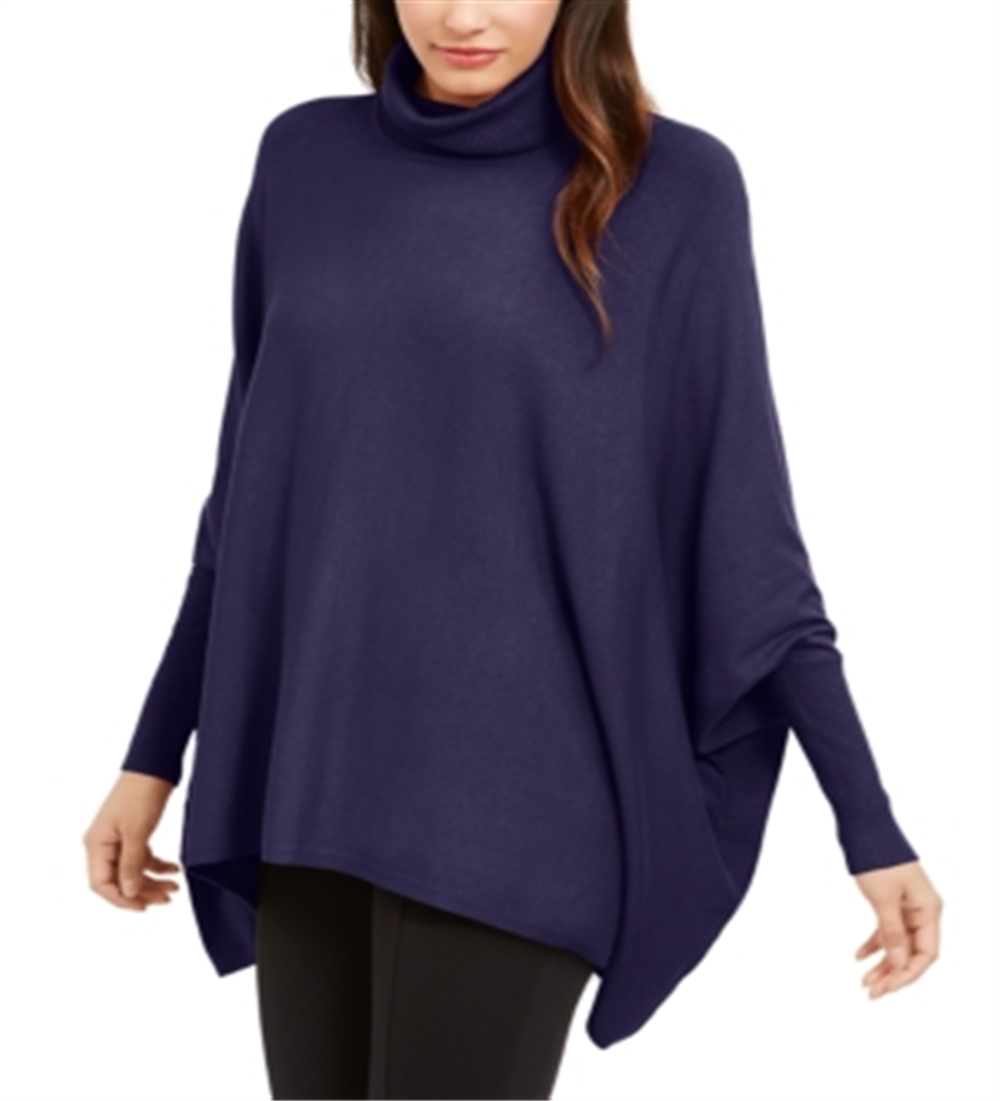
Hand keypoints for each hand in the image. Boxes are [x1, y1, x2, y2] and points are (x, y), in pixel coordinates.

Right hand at [82, 770, 181, 910]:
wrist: (155, 764)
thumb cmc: (141, 792)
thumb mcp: (136, 831)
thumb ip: (131, 864)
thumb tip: (128, 892)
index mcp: (97, 844)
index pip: (102, 884)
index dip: (122, 899)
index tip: (144, 907)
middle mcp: (104, 844)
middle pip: (119, 880)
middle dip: (142, 892)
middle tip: (166, 899)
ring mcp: (118, 838)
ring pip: (132, 870)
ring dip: (152, 881)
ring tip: (174, 887)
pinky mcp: (134, 832)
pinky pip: (142, 857)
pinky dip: (157, 865)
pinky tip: (174, 869)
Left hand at [852, 860, 941, 998]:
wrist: (864, 824)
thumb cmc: (877, 856)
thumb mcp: (884, 898)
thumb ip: (892, 932)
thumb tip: (900, 962)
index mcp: (929, 909)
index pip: (926, 954)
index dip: (907, 974)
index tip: (886, 987)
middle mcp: (923, 910)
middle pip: (913, 952)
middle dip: (893, 973)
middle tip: (871, 990)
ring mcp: (908, 905)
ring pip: (899, 943)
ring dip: (883, 962)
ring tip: (864, 980)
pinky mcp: (892, 900)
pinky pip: (887, 929)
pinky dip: (875, 942)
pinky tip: (859, 955)